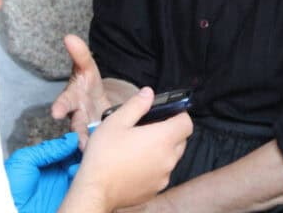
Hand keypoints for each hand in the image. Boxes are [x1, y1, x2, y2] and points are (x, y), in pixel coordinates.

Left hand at [5, 132, 81, 212]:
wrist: (9, 209)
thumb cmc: (10, 188)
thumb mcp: (25, 160)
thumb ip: (48, 149)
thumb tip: (70, 139)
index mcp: (47, 160)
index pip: (67, 146)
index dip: (76, 140)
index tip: (81, 136)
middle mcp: (58, 171)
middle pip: (78, 156)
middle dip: (83, 149)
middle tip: (84, 145)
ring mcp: (64, 184)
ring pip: (83, 168)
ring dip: (83, 162)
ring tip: (78, 159)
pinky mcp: (69, 197)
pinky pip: (82, 185)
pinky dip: (82, 176)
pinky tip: (74, 172)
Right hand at [51, 34, 110, 147]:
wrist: (98, 103)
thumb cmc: (88, 86)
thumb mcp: (87, 69)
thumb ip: (80, 55)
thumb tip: (69, 37)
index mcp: (72, 100)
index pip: (64, 102)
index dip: (60, 107)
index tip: (56, 112)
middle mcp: (78, 117)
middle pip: (77, 126)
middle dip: (79, 133)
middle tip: (82, 142)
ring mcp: (90, 130)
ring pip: (92, 139)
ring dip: (97, 144)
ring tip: (104, 150)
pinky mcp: (103, 140)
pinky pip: (107, 145)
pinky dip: (114, 148)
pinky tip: (123, 151)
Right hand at [59, 87, 192, 212]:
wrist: (95, 189)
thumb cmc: (104, 154)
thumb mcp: (116, 121)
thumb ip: (137, 105)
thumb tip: (149, 93)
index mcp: (163, 138)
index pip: (186, 123)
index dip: (180, 115)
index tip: (168, 113)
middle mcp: (168, 159)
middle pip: (181, 140)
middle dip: (170, 131)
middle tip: (149, 128)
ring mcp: (163, 176)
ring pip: (171, 158)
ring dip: (162, 150)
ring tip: (139, 147)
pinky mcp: (155, 189)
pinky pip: (162, 173)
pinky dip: (154, 167)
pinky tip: (136, 164)